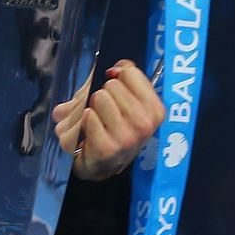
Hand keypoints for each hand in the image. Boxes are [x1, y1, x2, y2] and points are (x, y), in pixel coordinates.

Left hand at [52, 59, 165, 180]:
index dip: (117, 76)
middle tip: (101, 112)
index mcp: (154, 110)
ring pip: (99, 97)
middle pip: (111, 85)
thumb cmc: (111, 128)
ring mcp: (126, 137)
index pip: (130, 72)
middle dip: (101, 95)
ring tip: (92, 122)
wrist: (99, 165)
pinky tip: (85, 133)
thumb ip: (124, 77)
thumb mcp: (125, 102)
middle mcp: (144, 124)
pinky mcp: (106, 148)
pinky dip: (80, 121)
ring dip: (89, 107)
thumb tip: (116, 69)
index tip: (115, 88)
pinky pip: (88, 116)